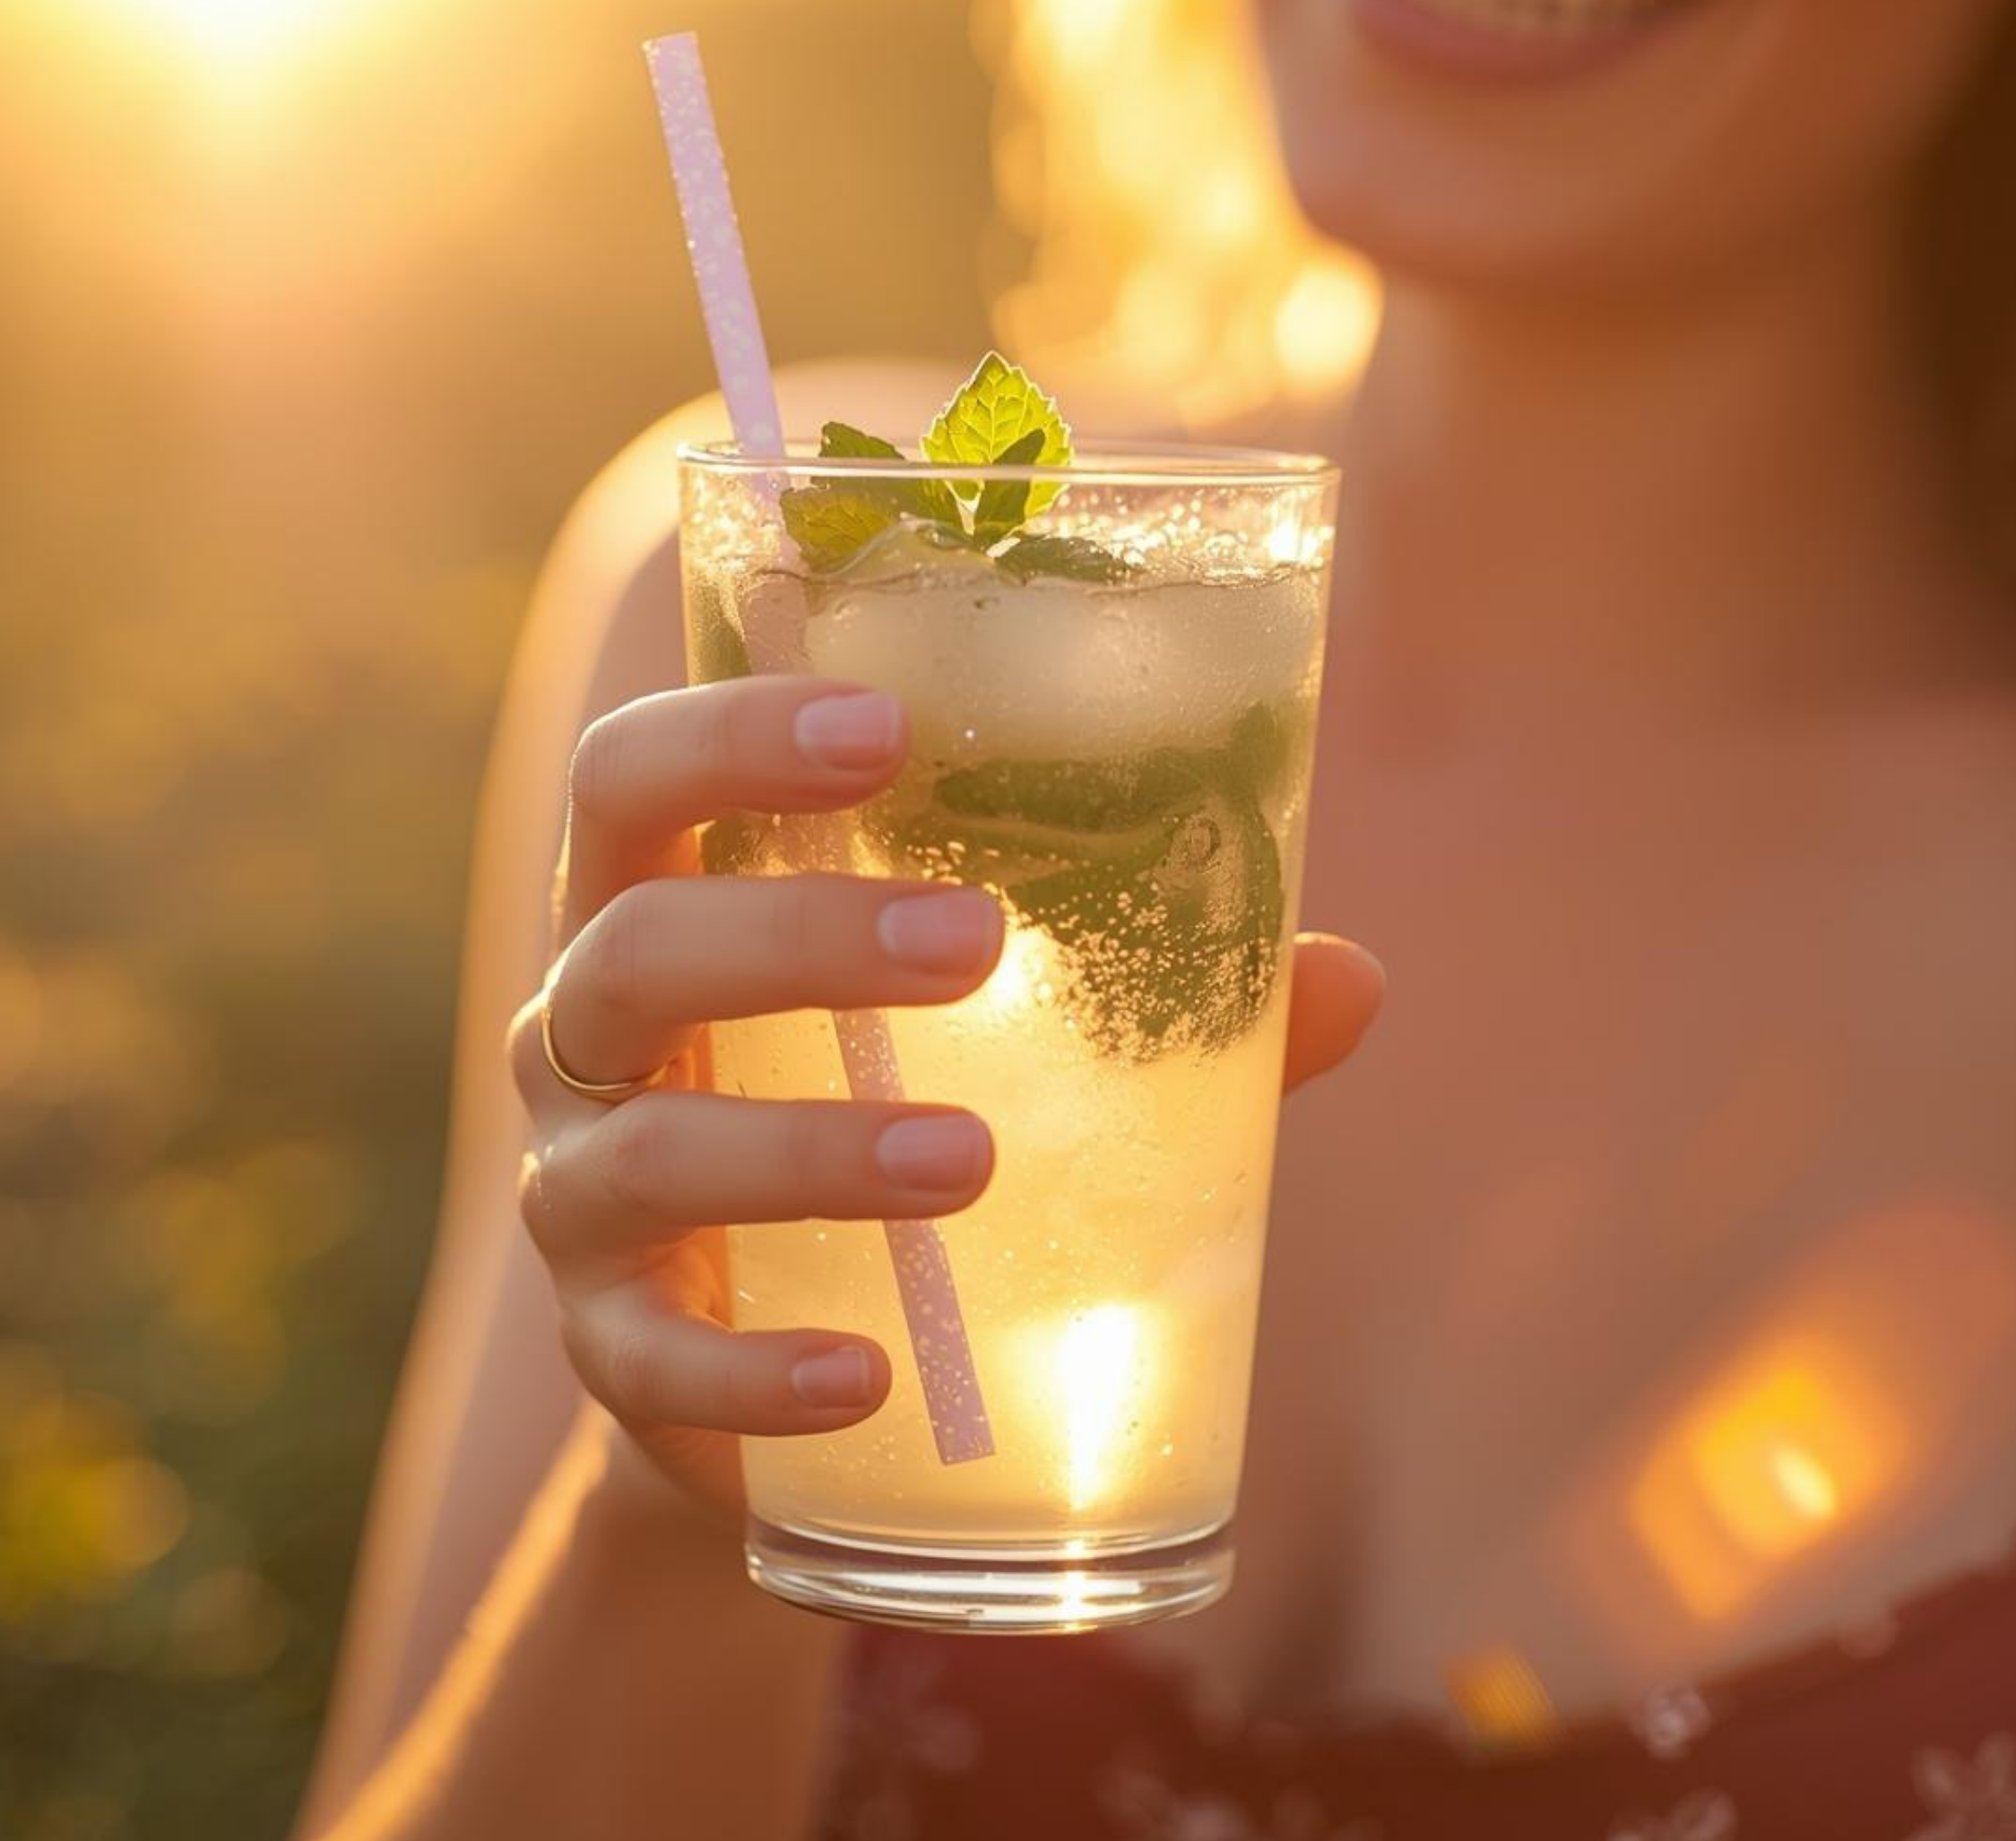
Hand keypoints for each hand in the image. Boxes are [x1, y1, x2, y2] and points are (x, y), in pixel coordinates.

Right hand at [511, 676, 1383, 1525]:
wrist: (776, 1346)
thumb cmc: (888, 1109)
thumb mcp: (997, 1035)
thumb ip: (1156, 1006)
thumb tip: (1352, 977)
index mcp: (666, 901)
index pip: (635, 778)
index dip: (729, 735)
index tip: (882, 725)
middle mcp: (584, 1032)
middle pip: (634, 950)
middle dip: (798, 935)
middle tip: (976, 942)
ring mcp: (577, 1193)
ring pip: (645, 1153)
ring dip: (810, 1151)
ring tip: (972, 1160)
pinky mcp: (610, 1347)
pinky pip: (647, 1361)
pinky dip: (753, 1370)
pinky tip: (870, 1374)